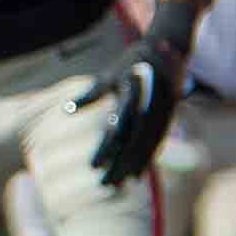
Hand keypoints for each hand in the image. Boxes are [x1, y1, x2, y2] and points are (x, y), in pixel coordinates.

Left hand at [73, 35, 185, 188]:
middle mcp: (149, 107)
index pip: (117, 130)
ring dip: (133, 167)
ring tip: (119, 184)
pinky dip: (146, 160)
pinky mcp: (169, 118)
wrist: (168, 50)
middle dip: (119, 166)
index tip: (93, 166)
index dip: (105, 150)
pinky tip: (137, 175)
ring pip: (146, 147)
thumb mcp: (109, 76)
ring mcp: (162, 114)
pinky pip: (157, 144)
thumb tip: (66, 110)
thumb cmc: (130, 63)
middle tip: (104, 185)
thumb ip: (90, 95)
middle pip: (132, 144)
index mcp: (132, 95)